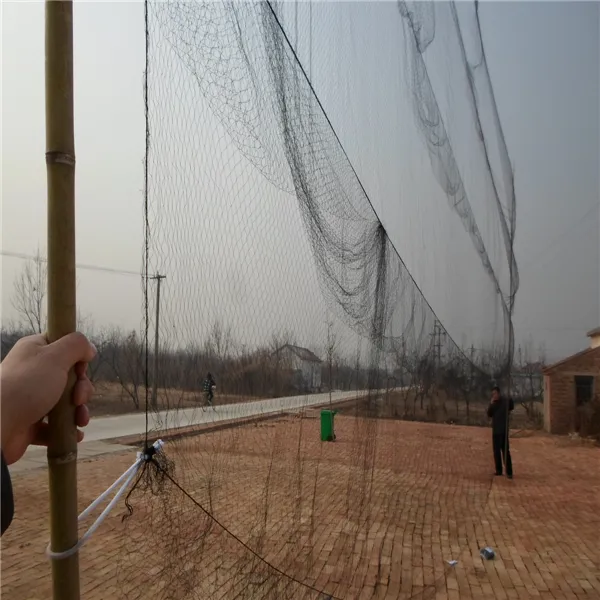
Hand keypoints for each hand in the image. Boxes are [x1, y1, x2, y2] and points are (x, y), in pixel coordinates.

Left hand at [1, 333, 95, 464]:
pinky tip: (76, 434)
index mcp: (34, 351)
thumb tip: (89, 349)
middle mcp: (33, 372)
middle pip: (70, 376)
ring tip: (80, 421)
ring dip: (79, 411)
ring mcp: (32, 398)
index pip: (63, 346)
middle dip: (82, 389)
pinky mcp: (31, 422)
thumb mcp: (55, 356)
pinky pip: (56, 424)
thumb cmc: (26, 386)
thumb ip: (76, 345)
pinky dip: (68, 429)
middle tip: (79, 398)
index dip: (77, 357)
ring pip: (66, 401)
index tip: (80, 369)